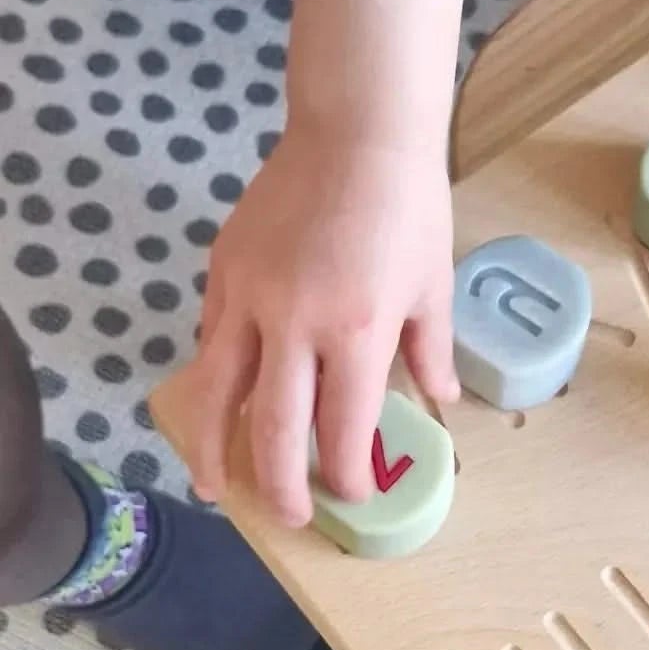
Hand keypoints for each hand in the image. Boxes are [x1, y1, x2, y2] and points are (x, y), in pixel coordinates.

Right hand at [187, 128, 459, 524]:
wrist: (358, 133)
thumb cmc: (410, 209)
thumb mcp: (433, 286)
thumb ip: (430, 353)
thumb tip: (436, 406)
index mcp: (357, 332)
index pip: (341, 430)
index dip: (343, 474)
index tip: (350, 494)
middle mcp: (294, 324)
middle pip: (272, 427)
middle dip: (279, 483)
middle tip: (289, 516)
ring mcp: (248, 297)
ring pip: (218, 392)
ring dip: (214, 448)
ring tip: (214, 488)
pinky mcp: (222, 270)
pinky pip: (210, 341)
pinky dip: (213, 382)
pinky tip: (218, 406)